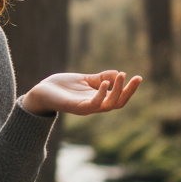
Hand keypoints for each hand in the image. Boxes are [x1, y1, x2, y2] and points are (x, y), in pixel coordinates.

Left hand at [21, 70, 142, 116]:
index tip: (138, 77)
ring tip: (122, 76)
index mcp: (98, 99)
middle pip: (118, 103)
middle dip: (128, 91)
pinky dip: (101, 94)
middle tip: (135, 78)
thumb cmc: (63, 87)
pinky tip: (104, 83)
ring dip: (117, 91)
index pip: (119, 98)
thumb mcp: (85, 79)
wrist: (42, 92)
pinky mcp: (77, 108)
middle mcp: (94, 106)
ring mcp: (86, 108)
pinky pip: (93, 104)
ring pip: (109, 105)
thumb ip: (101, 77)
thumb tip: (118, 73)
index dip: (129, 89)